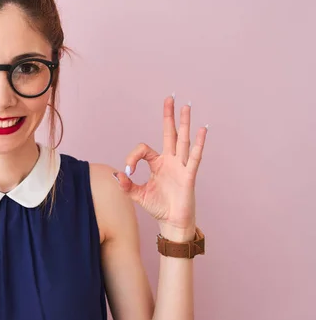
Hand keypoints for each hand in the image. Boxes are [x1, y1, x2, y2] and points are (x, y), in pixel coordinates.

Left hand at [113, 95, 207, 239]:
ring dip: (184, 124)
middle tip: (170, 98)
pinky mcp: (189, 176)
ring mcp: (181, 166)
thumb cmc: (158, 207)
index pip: (144, 148)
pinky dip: (199, 144)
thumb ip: (127, 185)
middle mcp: (170, 161)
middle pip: (170, 133)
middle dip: (169, 116)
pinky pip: (195, 158)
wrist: (172, 222)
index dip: (133, 156)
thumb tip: (117, 175)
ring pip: (183, 141)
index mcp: (158, 163)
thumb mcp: (138, 195)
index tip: (129, 170)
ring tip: (186, 107)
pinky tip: (202, 130)